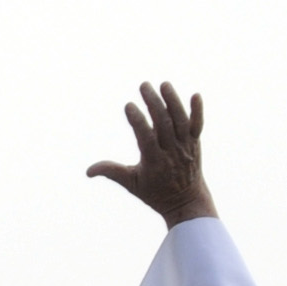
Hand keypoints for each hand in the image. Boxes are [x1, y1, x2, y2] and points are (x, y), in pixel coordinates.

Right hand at [86, 82, 216, 226]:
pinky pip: (198, 125)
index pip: (145, 137)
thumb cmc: (155, 193)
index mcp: (154, 161)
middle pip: (164, 123)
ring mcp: (186, 146)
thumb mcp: (131, 184)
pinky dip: (198, 111)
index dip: (137, 120)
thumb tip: (88, 171)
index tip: (129, 105)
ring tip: (164, 84)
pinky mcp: (195, 143)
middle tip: (144, 85)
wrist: (186, 201)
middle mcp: (172, 152)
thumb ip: (112, 172)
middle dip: (154, 103)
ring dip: (173, 101)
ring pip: (180, 120)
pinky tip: (195, 95)